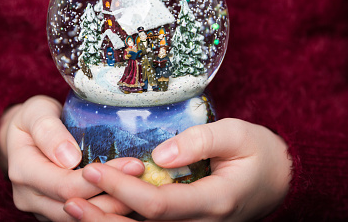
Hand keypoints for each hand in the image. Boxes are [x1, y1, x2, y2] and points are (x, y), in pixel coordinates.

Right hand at [0, 95, 144, 220]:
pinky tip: (131, 195)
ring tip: (144, 189)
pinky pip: (84, 216)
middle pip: (77, 207)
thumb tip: (69, 157)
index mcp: (23, 171)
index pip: (65, 185)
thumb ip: (49, 131)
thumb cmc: (34, 118)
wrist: (25, 134)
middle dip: (115, 195)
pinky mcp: (55, 212)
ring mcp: (42, 208)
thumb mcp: (37, 113)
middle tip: (147, 178)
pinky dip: (108, 208)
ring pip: (82, 218)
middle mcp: (29, 197)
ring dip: (115, 206)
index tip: (134, 164)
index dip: (102, 178)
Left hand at [63, 118, 291, 220]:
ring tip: (72, 206)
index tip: (94, 168)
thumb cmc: (259, 152)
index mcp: (214, 202)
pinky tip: (100, 209)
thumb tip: (159, 155)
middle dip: (103, 216)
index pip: (159, 205)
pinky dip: (123, 221)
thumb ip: (200, 141)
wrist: (280, 180)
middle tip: (68, 196)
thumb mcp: (237, 134)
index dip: (123, 190)